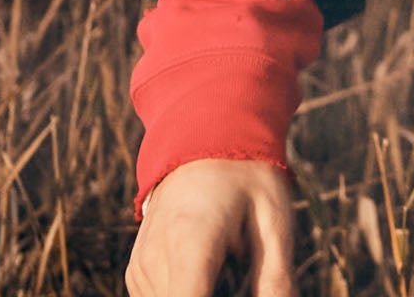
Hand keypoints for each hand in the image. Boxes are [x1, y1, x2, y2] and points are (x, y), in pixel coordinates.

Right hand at [126, 158, 296, 296]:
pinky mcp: (138, 271)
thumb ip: (275, 275)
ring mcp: (141, 266)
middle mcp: (156, 258)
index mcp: (190, 242)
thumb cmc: (247, 172)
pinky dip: (185, 295)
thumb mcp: (274, 217)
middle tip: (243, 275)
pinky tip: (210, 276)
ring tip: (231, 270)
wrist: (204, 133)